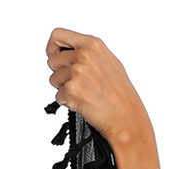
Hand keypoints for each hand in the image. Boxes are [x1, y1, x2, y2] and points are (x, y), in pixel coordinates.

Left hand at [45, 29, 149, 146]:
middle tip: (75, 84)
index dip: (52, 48)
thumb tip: (73, 52)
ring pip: (54, 79)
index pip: (58, 35)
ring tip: (83, 95)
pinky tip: (83, 104)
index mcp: (93, 45)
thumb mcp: (110, 63)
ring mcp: (78, 72)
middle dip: (60, 73)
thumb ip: (90, 53)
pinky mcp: (72, 90)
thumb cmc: (123, 97)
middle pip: (53, 60)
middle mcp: (84, 55)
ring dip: (64, 89)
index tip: (55, 56)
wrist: (127, 120)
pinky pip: (58, 96)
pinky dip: (67, 102)